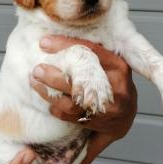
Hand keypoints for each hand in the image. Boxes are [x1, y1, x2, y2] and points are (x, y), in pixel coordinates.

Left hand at [30, 35, 137, 163]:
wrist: (127, 113)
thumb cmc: (114, 81)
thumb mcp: (109, 62)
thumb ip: (90, 52)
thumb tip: (54, 40)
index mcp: (118, 66)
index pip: (90, 51)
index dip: (65, 45)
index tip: (44, 43)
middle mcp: (116, 87)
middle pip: (81, 81)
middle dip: (54, 76)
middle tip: (36, 70)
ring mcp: (108, 108)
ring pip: (73, 103)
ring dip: (50, 95)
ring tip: (35, 84)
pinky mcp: (99, 123)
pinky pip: (72, 118)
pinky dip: (57, 110)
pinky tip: (48, 102)